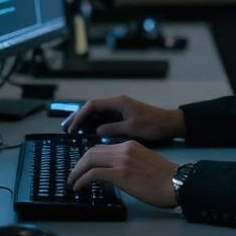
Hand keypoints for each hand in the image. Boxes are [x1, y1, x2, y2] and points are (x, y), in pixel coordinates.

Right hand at [61, 95, 184, 140]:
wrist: (170, 124)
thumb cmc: (153, 125)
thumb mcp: (132, 128)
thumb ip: (113, 129)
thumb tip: (96, 131)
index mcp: (118, 102)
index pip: (92, 106)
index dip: (80, 116)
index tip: (72, 128)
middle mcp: (117, 103)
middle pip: (92, 107)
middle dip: (78, 117)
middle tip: (65, 128)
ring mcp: (120, 109)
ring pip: (97, 113)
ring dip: (84, 121)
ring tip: (72, 131)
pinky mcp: (123, 116)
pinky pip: (104, 118)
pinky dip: (94, 124)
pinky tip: (87, 133)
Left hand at [67, 141, 179, 208]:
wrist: (177, 182)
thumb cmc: (166, 178)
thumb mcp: (145, 163)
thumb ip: (130, 163)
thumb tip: (117, 173)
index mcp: (130, 145)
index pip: (102, 147)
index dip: (88, 158)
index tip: (82, 168)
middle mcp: (124, 149)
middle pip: (92, 151)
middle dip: (78, 164)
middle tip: (73, 175)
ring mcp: (121, 161)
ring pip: (89, 160)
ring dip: (77, 171)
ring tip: (72, 182)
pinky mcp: (120, 174)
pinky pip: (93, 174)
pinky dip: (82, 180)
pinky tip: (78, 187)